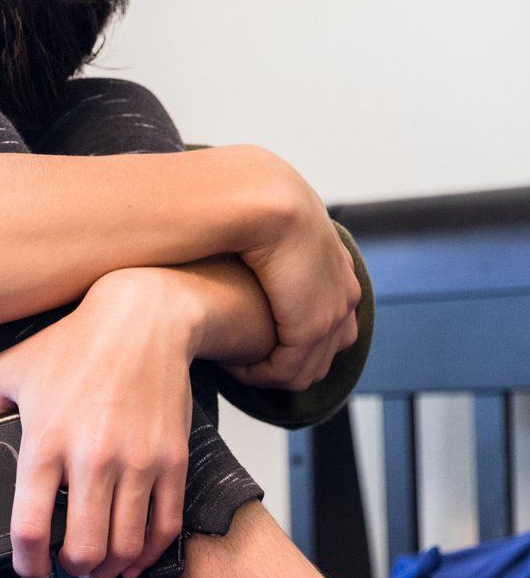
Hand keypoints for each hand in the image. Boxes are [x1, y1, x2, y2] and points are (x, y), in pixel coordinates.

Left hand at [0, 268, 204, 577]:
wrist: (142, 319)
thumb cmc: (71, 345)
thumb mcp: (7, 371)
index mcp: (44, 442)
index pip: (29, 527)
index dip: (27, 563)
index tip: (30, 570)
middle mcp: (91, 458)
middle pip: (83, 549)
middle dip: (71, 569)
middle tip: (65, 564)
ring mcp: (137, 461)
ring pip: (126, 547)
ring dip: (109, 567)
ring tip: (97, 564)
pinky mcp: (172, 460)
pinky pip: (165, 527)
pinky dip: (149, 553)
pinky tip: (134, 555)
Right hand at [228, 157, 361, 389]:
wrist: (260, 203)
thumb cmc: (245, 212)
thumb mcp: (264, 234)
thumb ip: (264, 252)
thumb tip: (243, 260)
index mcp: (336, 264)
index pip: (333, 313)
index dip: (296, 333)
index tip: (257, 338)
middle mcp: (344, 290)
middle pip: (330, 345)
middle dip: (290, 360)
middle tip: (250, 362)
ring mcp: (335, 311)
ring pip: (311, 364)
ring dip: (274, 372)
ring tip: (238, 367)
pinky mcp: (313, 326)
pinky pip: (289, 369)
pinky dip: (261, 374)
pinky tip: (232, 365)